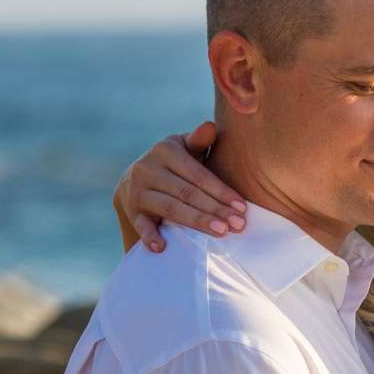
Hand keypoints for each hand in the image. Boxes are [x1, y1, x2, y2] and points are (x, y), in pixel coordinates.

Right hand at [115, 120, 246, 252]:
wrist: (135, 179)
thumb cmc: (174, 164)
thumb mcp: (185, 149)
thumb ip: (199, 141)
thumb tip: (211, 126)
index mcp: (165, 151)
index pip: (197, 174)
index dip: (220, 191)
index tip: (242, 207)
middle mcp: (148, 168)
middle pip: (187, 193)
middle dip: (215, 209)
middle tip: (238, 225)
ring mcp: (137, 190)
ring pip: (170, 208)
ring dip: (196, 221)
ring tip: (220, 232)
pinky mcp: (131, 210)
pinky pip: (141, 225)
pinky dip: (149, 236)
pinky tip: (162, 247)